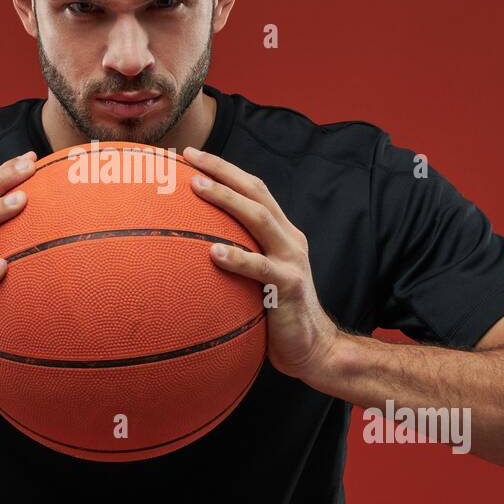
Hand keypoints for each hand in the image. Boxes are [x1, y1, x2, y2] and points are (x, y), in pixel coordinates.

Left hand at [182, 145, 345, 381]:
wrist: (313, 348)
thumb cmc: (275, 313)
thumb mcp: (258, 276)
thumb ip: (239, 255)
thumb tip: (192, 245)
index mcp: (281, 233)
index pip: (253, 189)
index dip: (225, 169)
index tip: (192, 155)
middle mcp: (288, 239)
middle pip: (256, 192)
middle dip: (223, 170)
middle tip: (190, 158)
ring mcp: (291, 261)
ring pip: (259, 219)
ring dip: (226, 200)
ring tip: (197, 187)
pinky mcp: (288, 287)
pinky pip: (260, 268)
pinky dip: (237, 257)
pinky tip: (213, 252)